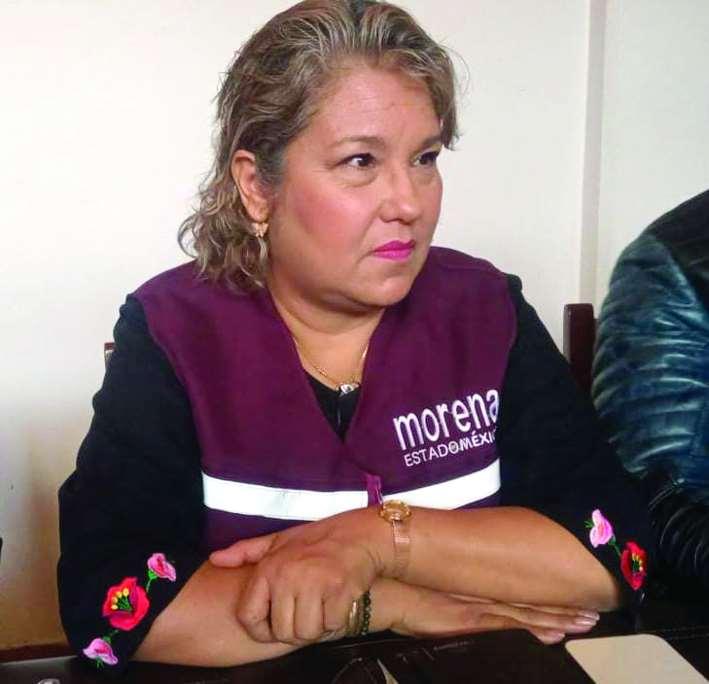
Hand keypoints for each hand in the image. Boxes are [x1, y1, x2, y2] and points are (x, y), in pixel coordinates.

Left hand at [210, 509, 383, 644]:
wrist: (360, 534)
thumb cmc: (318, 539)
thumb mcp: (279, 540)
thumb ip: (246, 551)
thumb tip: (215, 559)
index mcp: (269, 566)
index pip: (250, 617)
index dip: (261, 630)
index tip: (275, 625)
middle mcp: (287, 575)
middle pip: (282, 631)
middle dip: (296, 627)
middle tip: (308, 609)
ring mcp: (314, 583)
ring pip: (306, 632)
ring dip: (317, 625)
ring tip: (322, 605)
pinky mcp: (339, 590)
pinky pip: (331, 626)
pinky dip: (336, 620)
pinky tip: (337, 601)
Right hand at [386, 582, 599, 644]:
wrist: (386, 585)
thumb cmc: (404, 585)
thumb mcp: (435, 589)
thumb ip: (455, 592)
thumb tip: (469, 592)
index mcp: (476, 583)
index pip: (519, 591)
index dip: (547, 597)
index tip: (574, 599)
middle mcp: (483, 591)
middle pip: (531, 601)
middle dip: (563, 608)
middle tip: (593, 612)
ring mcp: (478, 605)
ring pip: (528, 613)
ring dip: (558, 618)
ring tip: (587, 621)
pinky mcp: (470, 619)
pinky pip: (509, 624)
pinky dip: (535, 628)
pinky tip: (556, 634)